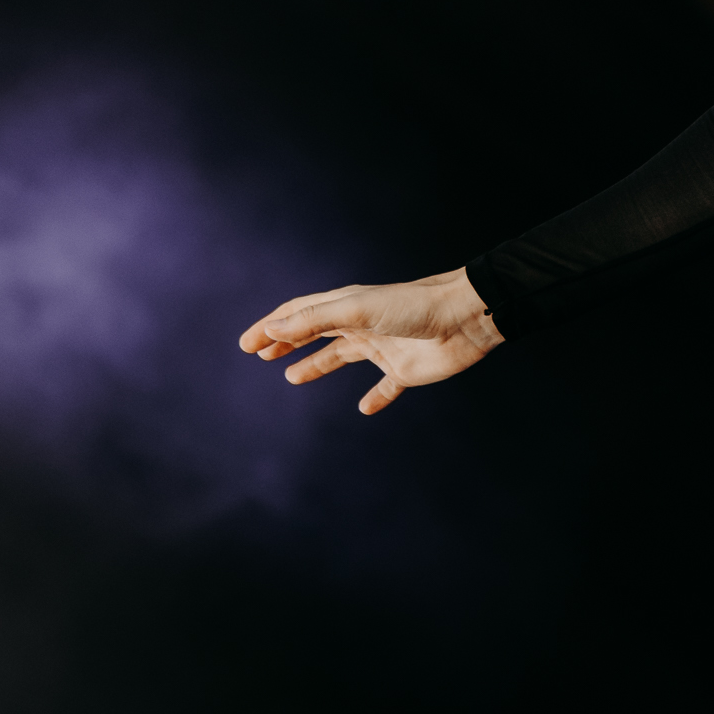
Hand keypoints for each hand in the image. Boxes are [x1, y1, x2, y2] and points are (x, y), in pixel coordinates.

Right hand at [240, 268, 504, 415]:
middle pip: (316, 333)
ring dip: (316, 365)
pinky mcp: (406, 370)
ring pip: (342, 357)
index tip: (247, 344)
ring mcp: (384, 347)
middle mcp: (362, 324)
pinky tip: (365, 408)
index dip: (272, 326)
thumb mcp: (358, 309)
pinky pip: (386, 387)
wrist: (466, 318)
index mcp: (348, 305)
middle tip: (261, 355)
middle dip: (287, 342)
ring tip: (291, 377)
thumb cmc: (414, 306)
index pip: (300, 313)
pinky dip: (375, 397)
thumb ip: (316, 319)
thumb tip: (274, 327)